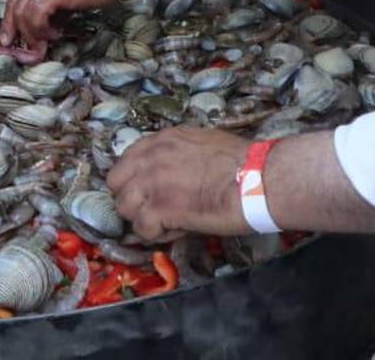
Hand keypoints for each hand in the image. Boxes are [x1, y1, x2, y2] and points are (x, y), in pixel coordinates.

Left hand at [0, 0, 115, 47]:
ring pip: (22, 14)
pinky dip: (42, 29)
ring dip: (33, 33)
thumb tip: (46, 27)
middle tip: (26, 49)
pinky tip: (56, 32)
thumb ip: (53, 7)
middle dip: (16, 31)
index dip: (9, 21)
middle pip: (13, 7)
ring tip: (49, 39)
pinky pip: (36, 16)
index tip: (8, 39)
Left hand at [107, 127, 252, 240]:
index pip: (127, 160)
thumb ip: (178, 153)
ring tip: (168, 222)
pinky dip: (158, 235)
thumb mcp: (202, 143)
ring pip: (125, 208)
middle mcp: (150, 158)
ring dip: (143, 218)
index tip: (150, 191)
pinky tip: (178, 230)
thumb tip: (174, 170)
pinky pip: (142, 229)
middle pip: (117, 184)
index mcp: (162, 140)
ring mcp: (151, 183)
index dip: (136, 180)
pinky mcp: (159, 209)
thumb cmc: (243, 162)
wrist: (257, 179)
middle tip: (154, 209)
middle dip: (132, 198)